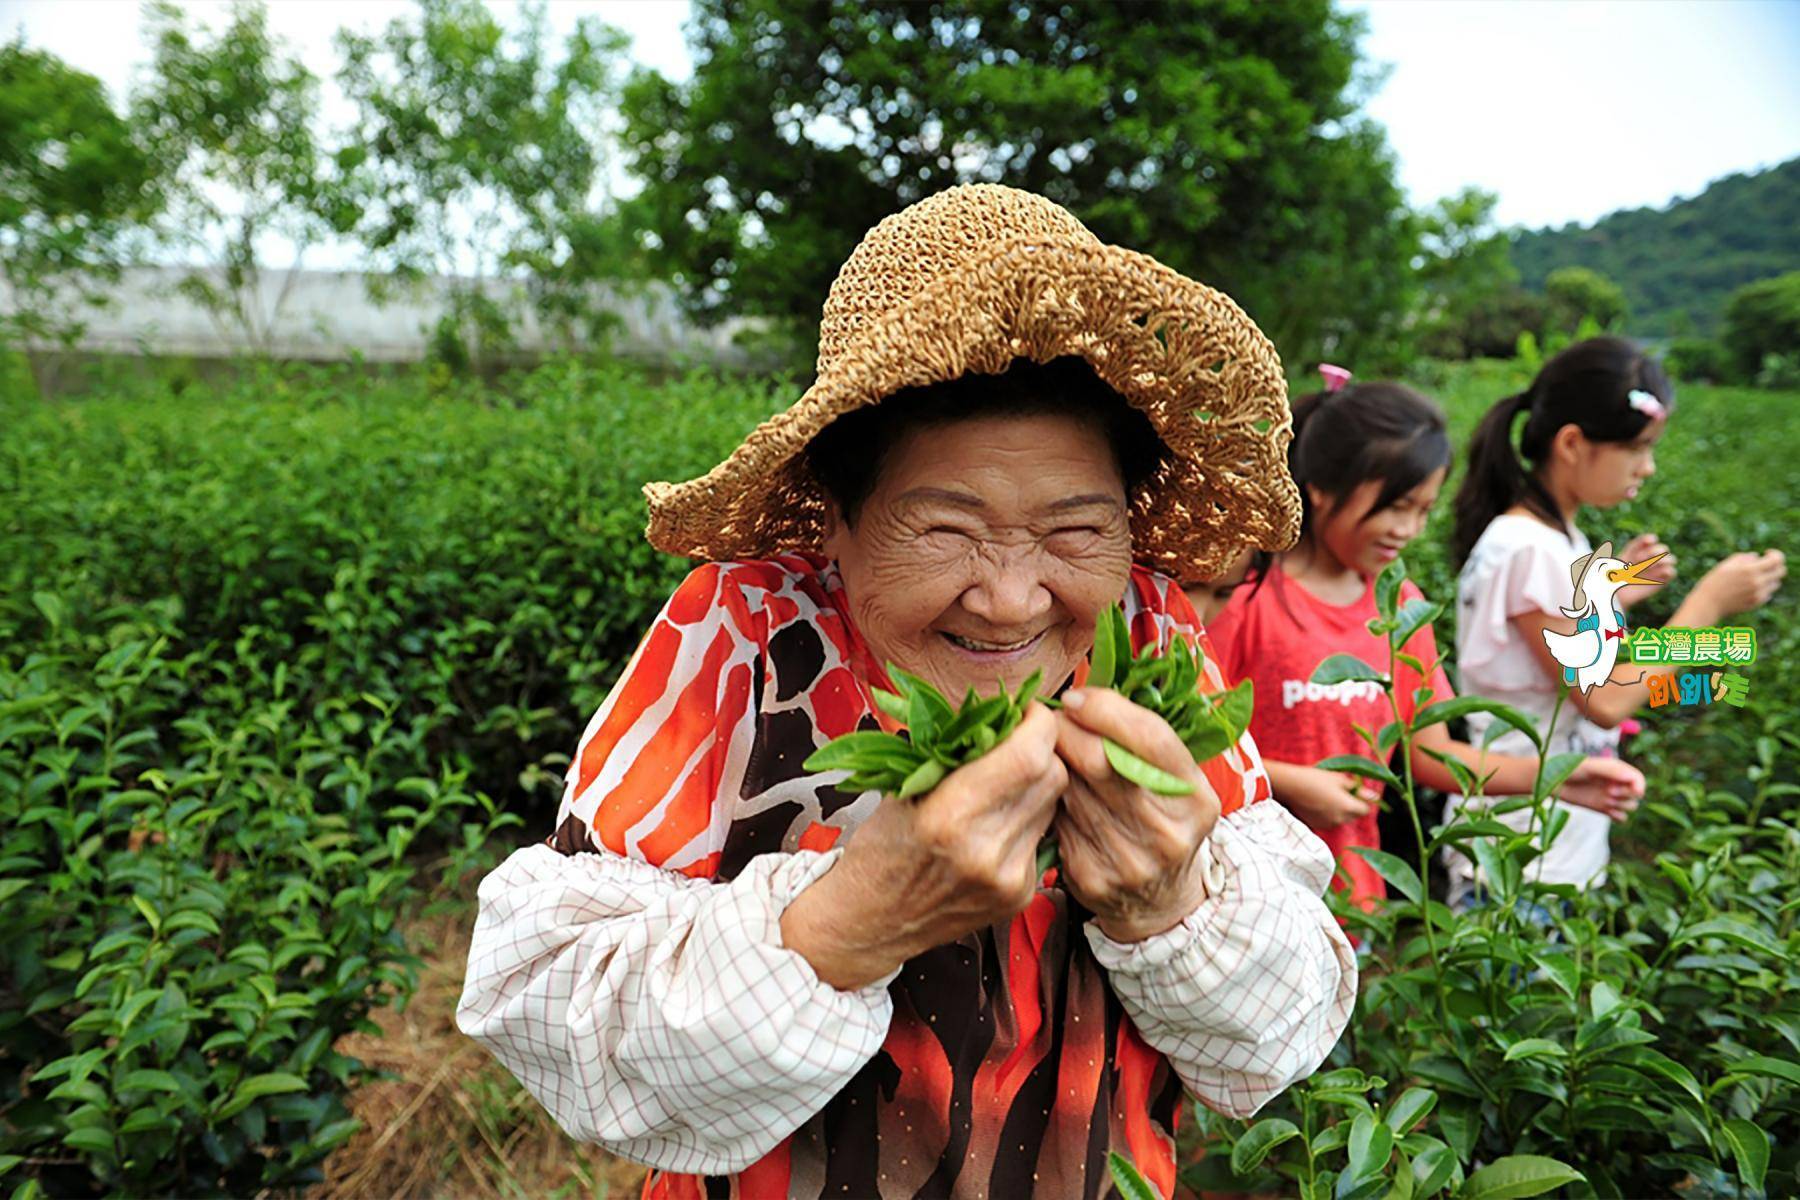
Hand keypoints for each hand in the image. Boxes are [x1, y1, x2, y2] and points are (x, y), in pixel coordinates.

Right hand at [780, 703, 1066, 988]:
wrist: (871, 922)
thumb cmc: (880, 847)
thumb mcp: (903, 789)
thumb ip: (955, 754)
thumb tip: (1002, 713)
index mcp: (949, 816)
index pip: (1029, 755)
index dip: (1037, 723)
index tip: (1024, 711)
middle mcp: (985, 850)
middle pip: (1051, 776)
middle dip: (1042, 748)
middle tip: (1018, 738)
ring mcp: (1007, 878)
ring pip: (1053, 805)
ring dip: (1037, 783)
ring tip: (1004, 780)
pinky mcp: (1019, 895)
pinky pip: (1042, 837)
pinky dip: (1027, 819)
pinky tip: (998, 821)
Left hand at [1050, 688, 1220, 942]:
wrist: (1163, 903)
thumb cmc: (1165, 822)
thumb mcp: (1179, 784)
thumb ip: (1145, 742)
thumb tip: (1085, 692)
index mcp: (1195, 799)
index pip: (1150, 738)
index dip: (1105, 708)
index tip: (1076, 696)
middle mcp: (1167, 832)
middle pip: (1100, 760)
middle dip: (1066, 729)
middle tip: (1052, 720)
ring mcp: (1129, 859)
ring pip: (1070, 788)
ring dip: (1051, 761)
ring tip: (1050, 750)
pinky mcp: (1091, 877)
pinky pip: (1055, 819)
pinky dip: (1047, 799)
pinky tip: (1050, 792)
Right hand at [1276, 764, 1380, 830]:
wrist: (1289, 786)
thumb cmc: (1315, 778)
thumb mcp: (1339, 779)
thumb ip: (1359, 789)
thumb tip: (1375, 797)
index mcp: (1347, 807)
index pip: (1365, 810)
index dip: (1362, 801)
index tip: (1354, 792)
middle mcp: (1340, 819)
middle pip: (1354, 816)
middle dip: (1351, 806)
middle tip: (1339, 792)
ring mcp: (1328, 824)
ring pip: (1341, 819)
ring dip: (1339, 811)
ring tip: (1326, 796)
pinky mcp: (1317, 826)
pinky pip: (1329, 821)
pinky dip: (1328, 814)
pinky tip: (1318, 803)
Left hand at [1556, 755, 1643, 822]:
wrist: (1552, 781)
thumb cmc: (1569, 769)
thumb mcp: (1590, 766)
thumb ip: (1611, 770)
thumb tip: (1632, 778)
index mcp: (1616, 770)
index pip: (1638, 779)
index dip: (1638, 786)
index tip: (1633, 791)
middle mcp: (1616, 783)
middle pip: (1636, 795)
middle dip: (1626, 795)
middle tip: (1610, 792)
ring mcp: (1610, 796)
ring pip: (1630, 806)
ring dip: (1621, 806)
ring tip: (1606, 800)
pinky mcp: (1603, 808)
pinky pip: (1621, 818)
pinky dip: (1618, 817)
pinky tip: (1607, 811)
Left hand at [1616, 533, 1676, 607]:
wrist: (1616, 594)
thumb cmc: (1612, 577)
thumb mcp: (1610, 563)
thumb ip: (1611, 554)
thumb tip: (1610, 547)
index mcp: (1639, 550)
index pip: (1649, 540)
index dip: (1649, 539)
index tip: (1648, 540)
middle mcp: (1651, 558)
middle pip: (1662, 548)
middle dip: (1654, 551)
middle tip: (1639, 559)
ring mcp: (1658, 569)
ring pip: (1671, 559)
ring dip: (1663, 560)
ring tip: (1649, 566)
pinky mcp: (1662, 580)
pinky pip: (1672, 572)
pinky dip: (1668, 571)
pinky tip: (1657, 573)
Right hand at [1693, 549, 1785, 619]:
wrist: (1707, 604)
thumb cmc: (1713, 582)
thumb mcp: (1726, 565)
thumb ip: (1743, 558)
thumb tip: (1756, 557)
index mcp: (1750, 570)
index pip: (1777, 560)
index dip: (1775, 554)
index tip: (1767, 553)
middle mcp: (1757, 582)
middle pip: (1781, 571)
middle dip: (1775, 566)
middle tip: (1764, 565)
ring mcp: (1758, 594)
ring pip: (1776, 583)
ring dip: (1769, 578)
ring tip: (1753, 577)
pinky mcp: (1757, 603)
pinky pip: (1768, 593)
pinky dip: (1763, 588)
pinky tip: (1748, 588)